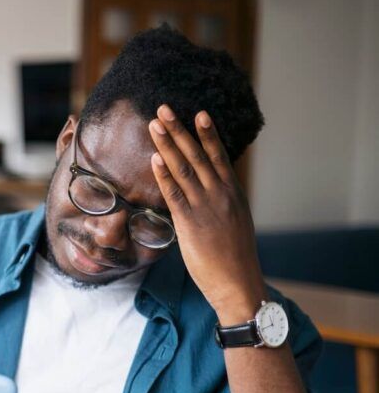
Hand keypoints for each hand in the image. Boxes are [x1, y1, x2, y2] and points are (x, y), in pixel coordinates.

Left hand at [148, 105, 266, 323]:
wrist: (238, 283)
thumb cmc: (234, 258)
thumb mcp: (234, 223)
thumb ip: (221, 205)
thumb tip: (209, 195)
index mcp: (233, 193)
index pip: (218, 156)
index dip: (207, 134)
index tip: (198, 112)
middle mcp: (221, 194)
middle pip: (197, 155)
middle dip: (180, 130)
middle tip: (164, 108)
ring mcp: (206, 207)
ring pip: (184, 168)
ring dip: (167, 144)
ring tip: (154, 125)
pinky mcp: (191, 222)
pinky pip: (174, 194)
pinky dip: (164, 174)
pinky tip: (154, 159)